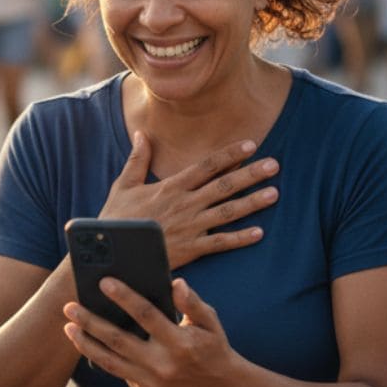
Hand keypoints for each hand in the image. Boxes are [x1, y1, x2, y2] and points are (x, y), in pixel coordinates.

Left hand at [63, 276, 240, 386]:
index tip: (104, 282)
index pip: (146, 316)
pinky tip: (87, 342)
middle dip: (90, 322)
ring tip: (68, 326)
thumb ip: (192, 303)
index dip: (124, 297)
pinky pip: (118, 372)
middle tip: (69, 306)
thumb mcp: (210, 321)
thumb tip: (176, 283)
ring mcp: (152, 382)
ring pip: (109, 361)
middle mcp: (163, 365)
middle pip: (118, 340)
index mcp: (180, 343)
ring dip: (85, 343)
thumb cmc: (212, 346)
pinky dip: (100, 357)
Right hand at [100, 133, 278, 268]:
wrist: (112, 254)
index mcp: (171, 186)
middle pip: (224, 185)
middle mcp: (185, 204)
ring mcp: (190, 227)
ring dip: (252, 203)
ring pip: (227, 212)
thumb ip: (137, 159)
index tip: (250, 144)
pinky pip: (220, 243)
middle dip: (251, 174)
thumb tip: (141, 132)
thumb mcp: (124, 185)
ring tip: (275, 194)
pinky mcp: (191, 249)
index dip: (229, 154)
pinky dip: (240, 238)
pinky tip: (259, 232)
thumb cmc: (116, 220)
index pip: (207, 165)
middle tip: (274, 165)